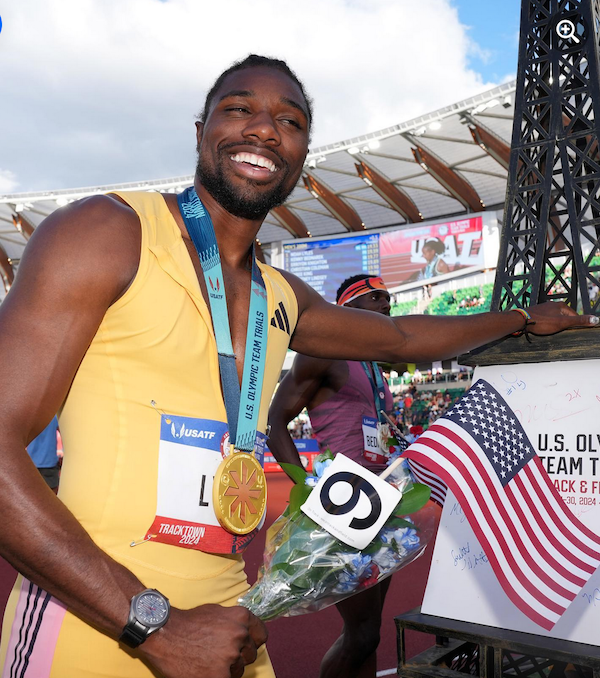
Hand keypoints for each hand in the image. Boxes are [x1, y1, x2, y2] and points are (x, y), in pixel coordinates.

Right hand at [140, 604, 266, 677]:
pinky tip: (205, 670)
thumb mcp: (217, 612)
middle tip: (219, 655)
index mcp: (241, 617)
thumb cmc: (189, 622)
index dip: (253, 642)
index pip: (261, 635)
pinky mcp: (220, 676)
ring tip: (208, 661)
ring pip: (239, 670)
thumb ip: (235, 622)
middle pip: (250, 654)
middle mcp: (240, 635)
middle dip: (238, 656)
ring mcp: (231, 657)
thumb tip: (246, 633)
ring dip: (228, 669)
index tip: (246, 646)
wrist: (165, 634)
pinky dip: (217, 676)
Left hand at [523, 301, 598, 334]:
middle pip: (564, 317)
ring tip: (551, 330)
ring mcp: (544, 308)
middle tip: (561, 332)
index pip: (574, 315)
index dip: (575, 324)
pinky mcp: (537, 313)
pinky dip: (547, 324)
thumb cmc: (541, 321)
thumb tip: (595, 319)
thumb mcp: (563, 323)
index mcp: (561, 305)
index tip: (574, 331)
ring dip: (555, 325)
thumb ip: (578, 321)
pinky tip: (544, 328)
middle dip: (564, 325)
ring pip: (554, 318)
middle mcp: (552, 305)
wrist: (521, 320)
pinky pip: (546, 320)